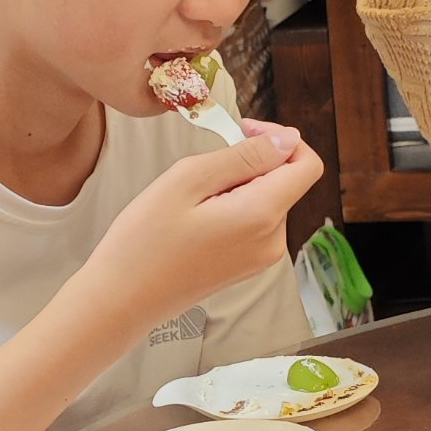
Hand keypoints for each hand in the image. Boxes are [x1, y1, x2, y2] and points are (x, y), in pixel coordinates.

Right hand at [88, 126, 322, 328]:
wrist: (122, 299)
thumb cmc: (145, 239)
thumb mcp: (189, 179)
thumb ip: (245, 156)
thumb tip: (288, 139)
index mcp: (262, 215)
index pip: (307, 165)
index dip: (282, 139)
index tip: (242, 131)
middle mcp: (273, 241)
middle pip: (285, 181)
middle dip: (252, 163)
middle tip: (202, 169)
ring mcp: (261, 259)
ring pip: (268, 200)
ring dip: (239, 186)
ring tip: (193, 199)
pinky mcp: (246, 267)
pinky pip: (255, 223)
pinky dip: (234, 207)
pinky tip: (196, 218)